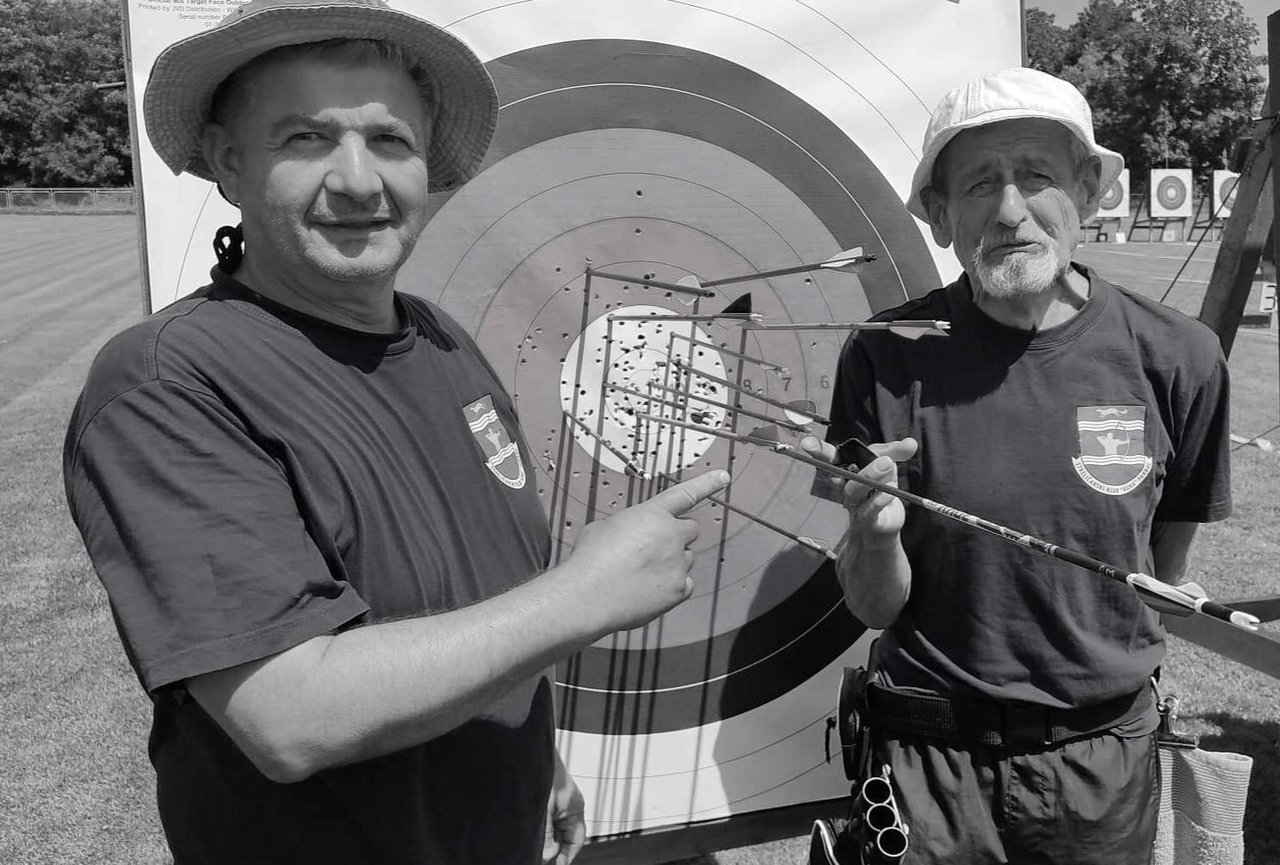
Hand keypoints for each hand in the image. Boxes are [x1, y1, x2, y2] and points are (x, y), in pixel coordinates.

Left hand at [543, 751, 584, 864]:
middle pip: (566, 835)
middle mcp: (569, 805)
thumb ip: (547, 834)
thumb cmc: (542, 772)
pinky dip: (542, 827)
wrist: (530, 753)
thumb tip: (548, 854)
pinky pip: (547, 818)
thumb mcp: (544, 810)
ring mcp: (558, 801)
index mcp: (575, 808)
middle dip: (555, 847)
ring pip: (555, 827)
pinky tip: (532, 829)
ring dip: (547, 837)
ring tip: (536, 844)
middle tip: (543, 856)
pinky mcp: (547, 796)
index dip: (568, 855)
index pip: (577, 840)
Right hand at [564, 470, 730, 632]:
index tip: (723, 477)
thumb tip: (631, 536)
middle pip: (690, 530)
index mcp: (652, 514)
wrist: (588, 595)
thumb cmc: (590, 560)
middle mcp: (671, 535)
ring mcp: (678, 563)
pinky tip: (650, 589)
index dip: (707, 483)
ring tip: (642, 573)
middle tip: (656, 548)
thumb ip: (628, 525)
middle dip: (677, 536)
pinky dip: (673, 586)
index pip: (686, 494)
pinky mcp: (679, 589)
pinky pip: (685, 584)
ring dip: (672, 562)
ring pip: (686, 559)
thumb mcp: (603, 527)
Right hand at [801, 437, 916, 541]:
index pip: (828, 457)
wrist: (885, 523)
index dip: (817, 449)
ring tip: (887, 465)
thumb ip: (895, 452)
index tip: (807, 444)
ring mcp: (853, 504)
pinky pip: (869, 509)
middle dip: (843, 461)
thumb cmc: (879, 490)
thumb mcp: (887, 466)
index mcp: (845, 469)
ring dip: (870, 475)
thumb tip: (911, 442)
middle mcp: (844, 486)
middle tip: (879, 455)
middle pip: (837, 472)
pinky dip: (879, 500)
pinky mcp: (866, 520)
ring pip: (854, 489)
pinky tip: (889, 493)